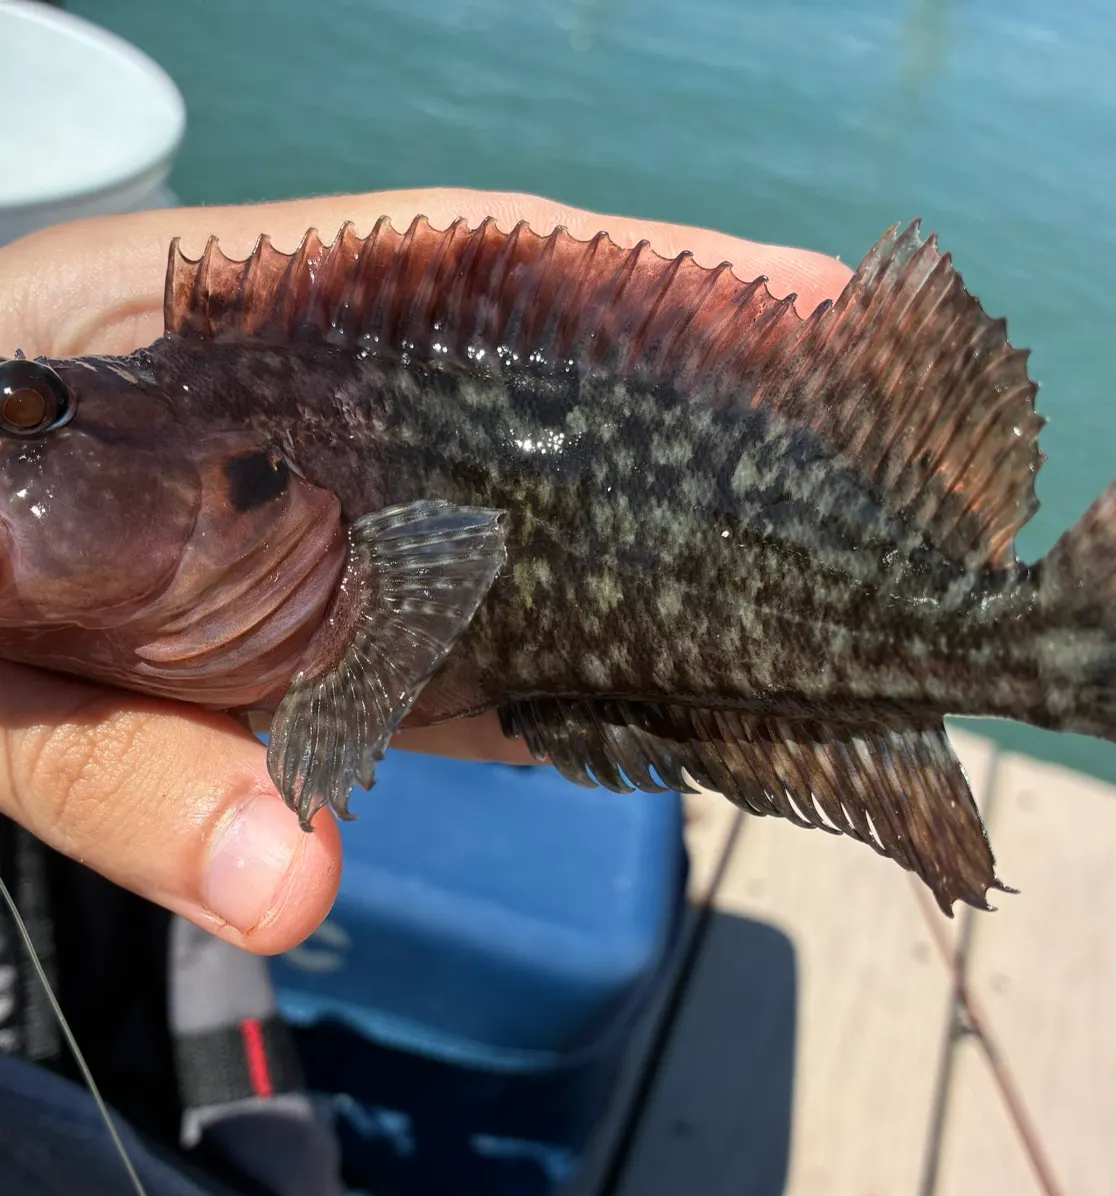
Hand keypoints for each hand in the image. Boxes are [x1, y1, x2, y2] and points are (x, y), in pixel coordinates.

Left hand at [0, 189, 851, 952]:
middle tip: (901, 474)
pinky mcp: (325, 656)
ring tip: (845, 591)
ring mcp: (331, 552)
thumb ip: (104, 757)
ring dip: (679, 571)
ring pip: (539, 544)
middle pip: (546, 415)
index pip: (464, 281)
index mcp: (208, 356)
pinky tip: (694, 703)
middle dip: (717, 440)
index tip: (821, 309)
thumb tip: (297, 885)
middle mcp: (307, 444)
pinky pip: (477, 662)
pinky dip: (578, 686)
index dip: (651, 289)